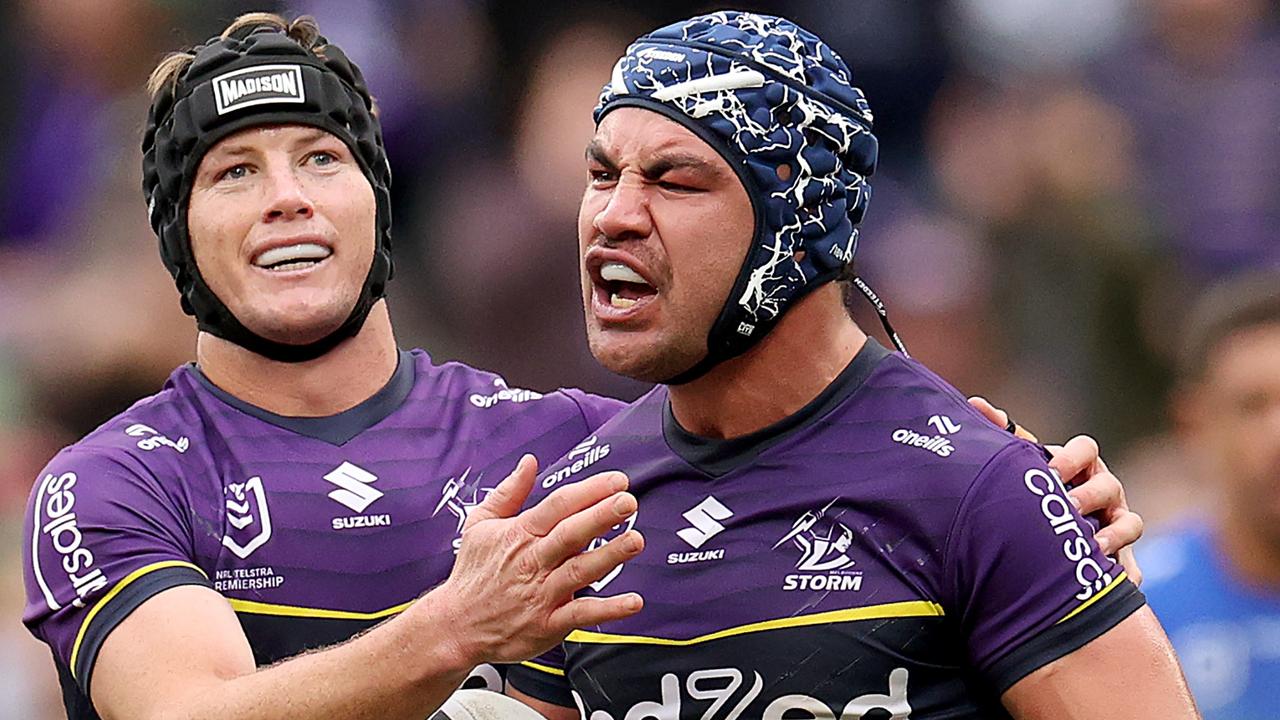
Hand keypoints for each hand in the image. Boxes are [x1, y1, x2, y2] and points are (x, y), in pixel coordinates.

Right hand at [433, 455, 644, 665]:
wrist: (455, 625)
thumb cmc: (473, 573)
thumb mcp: (480, 525)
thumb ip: (509, 492)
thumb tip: (529, 462)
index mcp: (519, 534)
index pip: (557, 506)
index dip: (588, 491)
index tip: (616, 481)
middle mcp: (533, 562)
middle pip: (570, 534)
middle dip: (601, 516)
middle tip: (627, 501)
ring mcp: (541, 594)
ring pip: (579, 571)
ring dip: (610, 555)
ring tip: (635, 540)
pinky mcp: (548, 623)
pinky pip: (581, 615)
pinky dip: (608, 609)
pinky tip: (633, 601)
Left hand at [967, 397, 1144, 584]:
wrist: (1038, 546)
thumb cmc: (1029, 496)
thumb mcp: (1019, 468)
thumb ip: (1003, 436)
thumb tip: (977, 403)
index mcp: (1077, 467)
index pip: (1085, 450)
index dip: (1070, 458)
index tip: (1049, 470)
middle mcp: (1101, 491)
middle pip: (1107, 484)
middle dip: (1088, 494)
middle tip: (1066, 505)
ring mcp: (1115, 522)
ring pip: (1127, 520)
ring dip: (1108, 529)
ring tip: (1087, 539)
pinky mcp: (1121, 554)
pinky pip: (1130, 562)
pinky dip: (1120, 562)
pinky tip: (1103, 564)